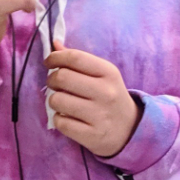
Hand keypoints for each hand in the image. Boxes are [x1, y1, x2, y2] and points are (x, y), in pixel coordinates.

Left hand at [43, 40, 141, 157]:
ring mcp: (100, 115)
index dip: (55, 57)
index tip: (49, 62)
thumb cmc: (109, 97)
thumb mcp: (102, 75)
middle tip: (54, 84)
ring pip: (57, 100)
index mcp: (109, 73)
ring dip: (54, 100)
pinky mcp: (92, 135)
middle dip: (51, 79)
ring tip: (63, 102)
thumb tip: (54, 45)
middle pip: (62, 77)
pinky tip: (67, 117)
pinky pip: (60, 122)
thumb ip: (78, 60)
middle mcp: (106, 93)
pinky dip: (59, 119)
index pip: (75, 57)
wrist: (130, 130)